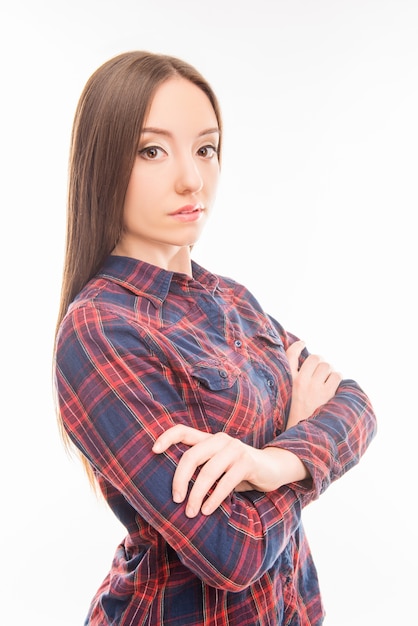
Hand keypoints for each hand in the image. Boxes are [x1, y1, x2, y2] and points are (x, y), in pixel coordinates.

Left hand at [153, 425, 307, 516]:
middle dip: (180, 479)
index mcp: (209, 439)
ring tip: (191, 513)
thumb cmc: (238, 472)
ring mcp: (234, 449)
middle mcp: (220, 440)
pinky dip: (214, 498)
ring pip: (208, 472)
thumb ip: (201, 470)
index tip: (153, 451)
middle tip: (176, 500)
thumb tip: (173, 491)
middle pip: (191, 456)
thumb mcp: (218, 467)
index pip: (183, 431)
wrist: (273, 469)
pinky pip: (226, 482)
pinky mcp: (247, 462)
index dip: (166, 437)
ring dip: (197, 495)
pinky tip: (207, 510)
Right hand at [286, 340, 341, 427]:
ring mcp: (314, 387)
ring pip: (327, 366)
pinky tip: (333, 385)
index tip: (302, 343)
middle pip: (315, 358)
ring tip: (326, 380)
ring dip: (329, 371)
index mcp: (288, 381)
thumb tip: (308, 363)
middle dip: (320, 362)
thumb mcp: (287, 396)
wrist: (302, 435)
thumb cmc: (294, 416)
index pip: (290, 355)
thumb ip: (293, 380)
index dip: (297, 346)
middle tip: (320, 369)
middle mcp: (300, 381)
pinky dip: (337, 378)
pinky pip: (336, 376)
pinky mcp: (327, 394)